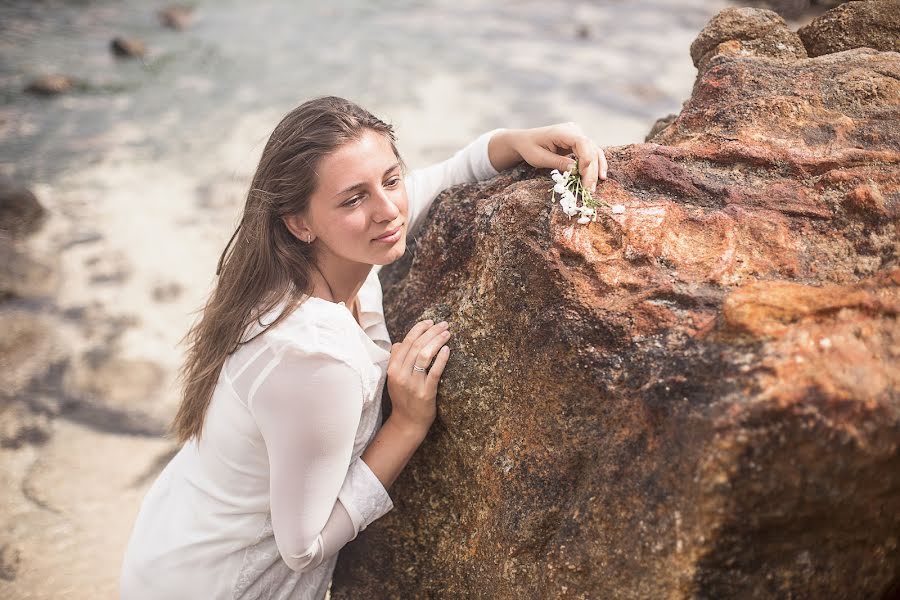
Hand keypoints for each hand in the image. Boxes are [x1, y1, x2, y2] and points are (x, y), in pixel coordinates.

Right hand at [386, 319, 451, 434]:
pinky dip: (441, 359)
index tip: (430, 321)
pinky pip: (434, 372)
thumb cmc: (403, 398)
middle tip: (443, 324)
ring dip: (437, 341)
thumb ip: (396, 359)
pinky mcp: (426, 393)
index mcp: (392, 368)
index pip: (405, 343)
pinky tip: (447, 349)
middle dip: (431, 332)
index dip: (418, 329)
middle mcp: (401, 375)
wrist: (407, 423)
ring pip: (425, 356)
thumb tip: (399, 342)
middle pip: (416, 346)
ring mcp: (413, 384)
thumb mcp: (394, 378)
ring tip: (447, 333)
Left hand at [512, 122, 607, 192]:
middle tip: (589, 190)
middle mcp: (574, 130)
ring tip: (593, 187)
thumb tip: (576, 170)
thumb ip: (558, 163)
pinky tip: (600, 177)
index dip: (586, 158)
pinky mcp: (579, 142)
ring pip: (594, 151)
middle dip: (591, 170)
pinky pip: (591, 153)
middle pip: (590, 149)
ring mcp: (578, 135)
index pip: (581, 142)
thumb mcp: (540, 158)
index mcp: (562, 132)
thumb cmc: (529, 148)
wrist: (524, 141)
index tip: (583, 175)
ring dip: (596, 169)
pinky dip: (595, 165)